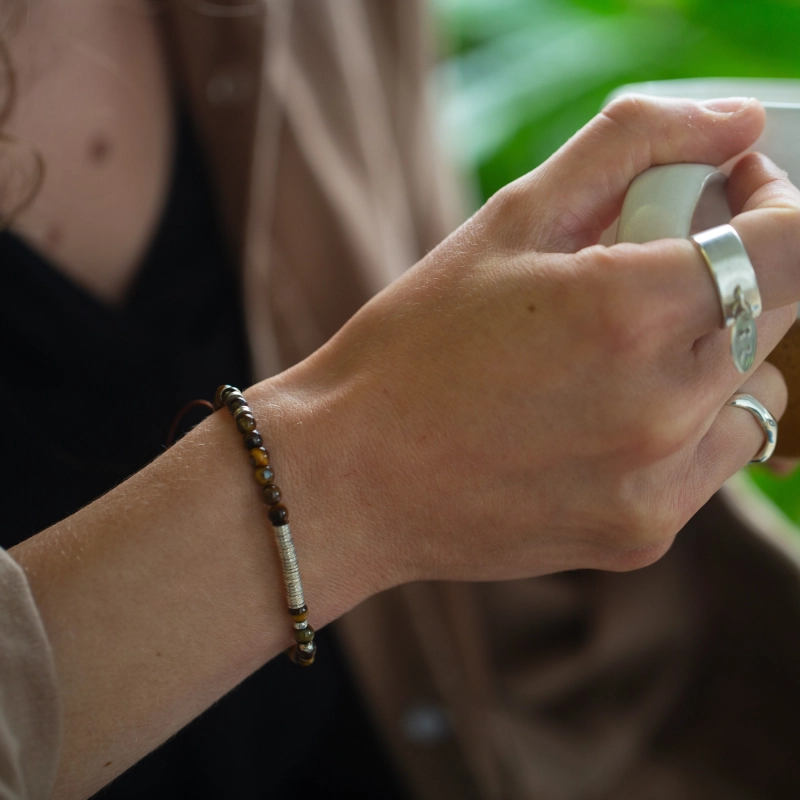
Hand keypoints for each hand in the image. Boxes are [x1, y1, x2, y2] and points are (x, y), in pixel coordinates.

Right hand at [268, 96, 799, 589]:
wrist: (350, 476)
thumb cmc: (413, 347)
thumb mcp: (508, 222)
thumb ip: (630, 146)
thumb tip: (737, 122)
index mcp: (627, 313)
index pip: (791, 244)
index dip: (776, 205)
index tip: (734, 192)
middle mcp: (659, 410)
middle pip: (777, 315)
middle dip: (734, 274)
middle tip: (645, 271)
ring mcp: (655, 486)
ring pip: (755, 395)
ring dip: (716, 358)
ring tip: (620, 357)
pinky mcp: (640, 536)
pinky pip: (710, 464)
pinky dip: (683, 429)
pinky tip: (602, 420)